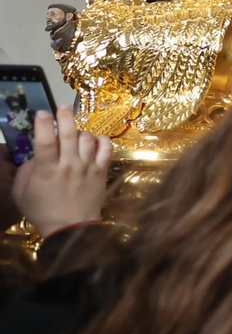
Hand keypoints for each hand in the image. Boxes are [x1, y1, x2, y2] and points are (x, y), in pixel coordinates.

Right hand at [12, 107, 111, 237]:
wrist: (70, 227)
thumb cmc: (42, 210)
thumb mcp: (22, 192)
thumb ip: (26, 170)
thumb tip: (35, 155)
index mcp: (47, 170)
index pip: (46, 141)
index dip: (44, 124)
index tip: (42, 113)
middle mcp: (69, 165)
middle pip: (69, 134)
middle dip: (66, 117)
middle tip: (63, 106)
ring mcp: (87, 167)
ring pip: (87, 139)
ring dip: (81, 131)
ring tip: (75, 132)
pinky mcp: (101, 171)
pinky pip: (106, 148)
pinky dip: (102, 140)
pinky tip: (96, 139)